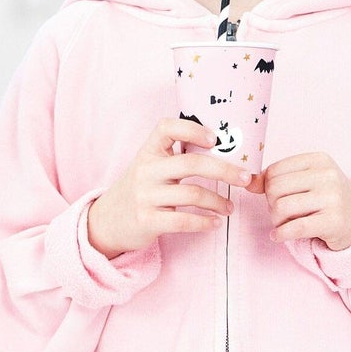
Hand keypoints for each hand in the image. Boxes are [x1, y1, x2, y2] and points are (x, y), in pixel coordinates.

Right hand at [87, 118, 253, 257]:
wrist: (105, 222)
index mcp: (148, 153)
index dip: (192, 129)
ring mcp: (145, 196)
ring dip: (218, 202)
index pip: (166, 128)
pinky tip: (214, 223)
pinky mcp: (147, 221)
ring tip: (229, 207)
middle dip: (225, 171)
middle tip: (245, 178)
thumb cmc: (138, 191)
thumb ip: (173, 158)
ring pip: (192, 194)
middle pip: (191, 164)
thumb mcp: (148, 168)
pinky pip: (183, 220)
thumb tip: (220, 150)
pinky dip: (204, 222)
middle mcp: (145, 171)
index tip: (214, 139)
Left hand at [259, 152, 350, 250]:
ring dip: (276, 221)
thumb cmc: (326, 199)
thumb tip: (248, 182)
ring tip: (284, 224)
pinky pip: (294, 228)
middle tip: (281, 213)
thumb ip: (276, 179)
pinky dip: (280, 234)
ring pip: (280, 208)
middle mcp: (327, 175)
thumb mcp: (305, 182)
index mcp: (319, 160)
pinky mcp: (334, 221)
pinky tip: (279, 236)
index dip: (268, 187)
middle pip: (274, 189)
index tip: (278, 197)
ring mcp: (333, 198)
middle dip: (271, 204)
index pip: (274, 171)